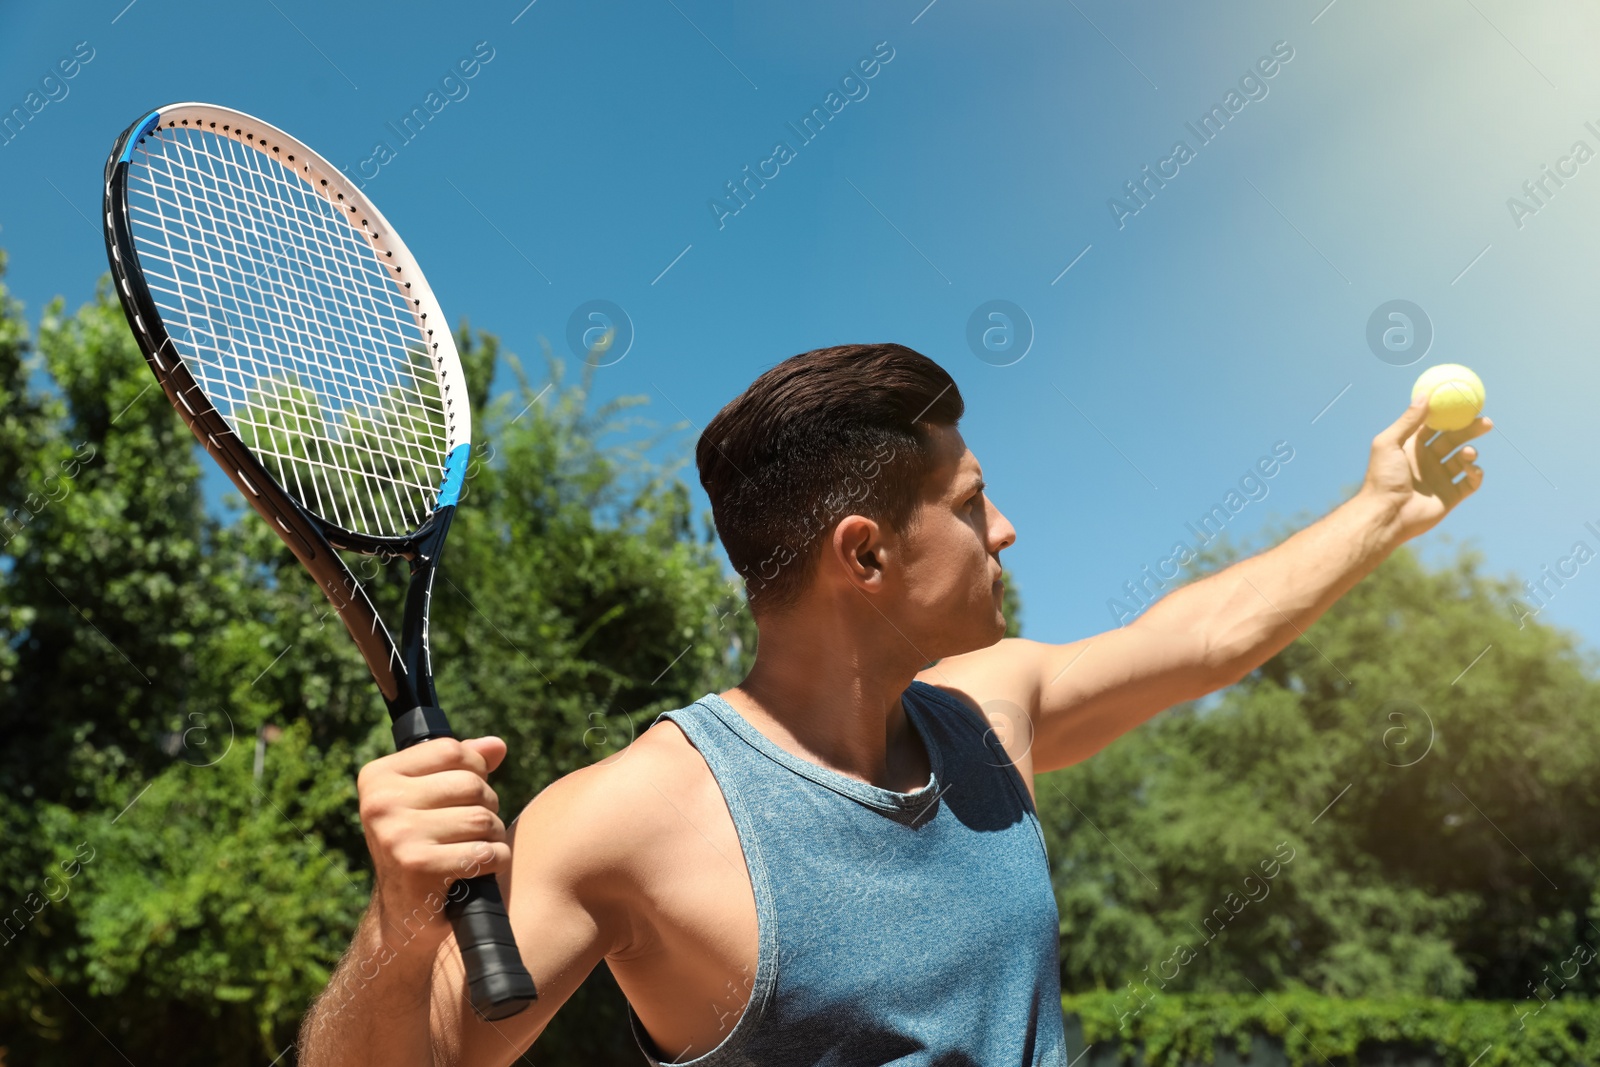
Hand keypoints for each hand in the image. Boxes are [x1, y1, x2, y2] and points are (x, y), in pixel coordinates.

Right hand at [356, 736, 510, 945]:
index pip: (451, 750)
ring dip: (493, 837)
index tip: (466, 794)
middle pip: (472, 784)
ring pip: (483, 819)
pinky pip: (487, 852)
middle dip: (487, 806)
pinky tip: (477, 871)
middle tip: (471, 830)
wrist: (403, 915)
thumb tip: (497, 745)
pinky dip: (495, 862)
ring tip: (474, 850)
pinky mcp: (419, 867)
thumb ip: (462, 765)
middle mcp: (380, 803)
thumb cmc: (422, 846)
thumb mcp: (432, 799)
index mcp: (378, 778)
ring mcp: (397, 835)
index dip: (475, 769)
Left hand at [1361, 392, 1490, 543]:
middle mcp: (1427, 461)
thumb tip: (1425, 395)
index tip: (1465, 402)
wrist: (1386, 514)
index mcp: (1412, 447)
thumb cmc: (1382, 478)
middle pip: (1454, 440)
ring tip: (1466, 454)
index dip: (1450, 415)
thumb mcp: (1389, 443)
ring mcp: (1440, 479)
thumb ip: (1408, 420)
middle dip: (1471, 430)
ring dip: (1470, 453)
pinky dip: (1476, 473)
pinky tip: (1471, 469)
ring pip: (1464, 459)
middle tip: (1486, 422)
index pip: (1436, 426)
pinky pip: (1471, 482)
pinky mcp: (1450, 497)